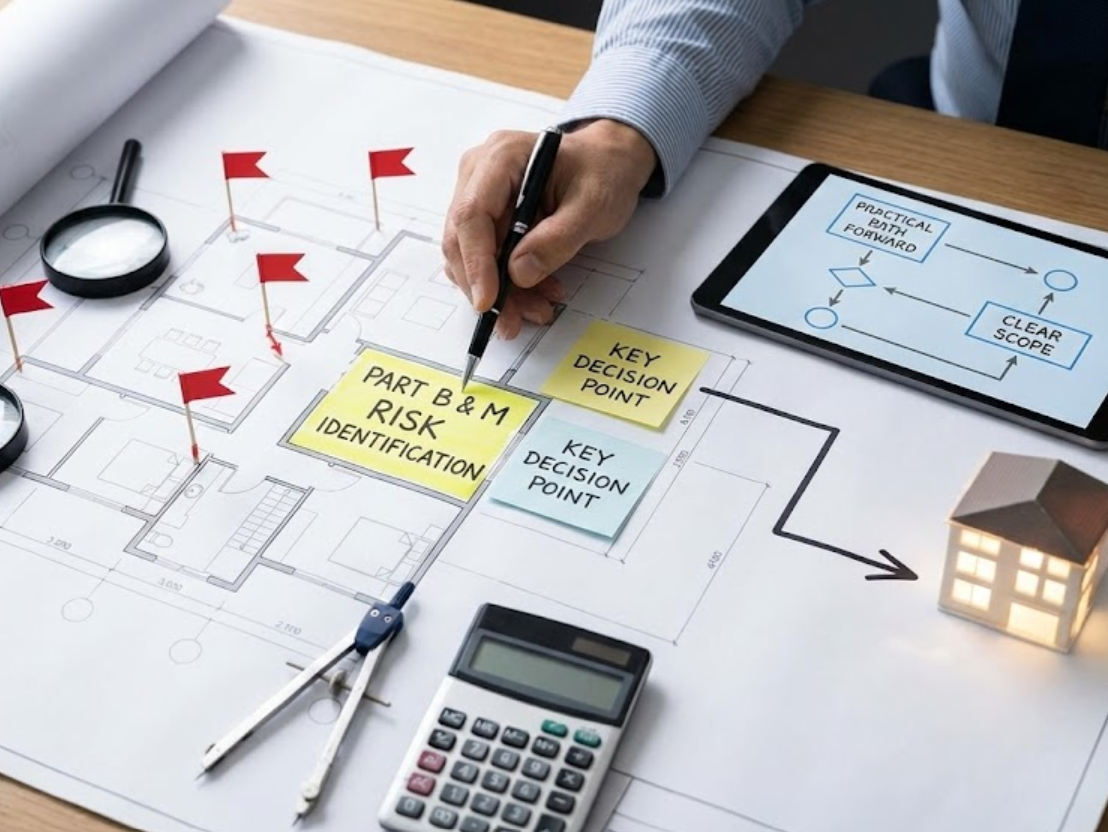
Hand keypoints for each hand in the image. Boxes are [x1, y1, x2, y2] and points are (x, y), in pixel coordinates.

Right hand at [443, 119, 655, 337]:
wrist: (607, 166)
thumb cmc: (602, 174)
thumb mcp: (593, 206)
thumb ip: (558, 238)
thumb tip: (518, 272)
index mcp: (502, 156)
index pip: (472, 214)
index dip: (476, 262)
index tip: (489, 301)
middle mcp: (479, 173)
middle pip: (462, 239)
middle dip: (486, 287)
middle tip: (513, 320)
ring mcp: (479, 195)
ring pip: (470, 256)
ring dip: (499, 291)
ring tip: (538, 308)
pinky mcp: (487, 218)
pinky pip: (485, 259)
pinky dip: (506, 285)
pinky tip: (535, 295)